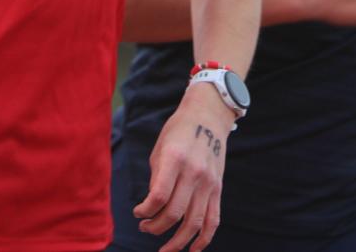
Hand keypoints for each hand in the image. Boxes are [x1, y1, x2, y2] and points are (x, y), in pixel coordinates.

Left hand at [134, 84, 232, 251]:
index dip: (144, 211)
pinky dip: (204, 239)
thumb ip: (157, 178)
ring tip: (164, 248)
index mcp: (175, 158)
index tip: (137, 213)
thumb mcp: (160, 148)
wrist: (208, 117)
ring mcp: (209, 182)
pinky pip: (213, 220)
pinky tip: (192, 249)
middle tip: (144, 228)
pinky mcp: (218, 188)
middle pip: (175, 212)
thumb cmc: (178, 131)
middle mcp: (194, 172)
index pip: (159, 196)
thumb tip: (153, 207)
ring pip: (194, 222)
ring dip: (177, 241)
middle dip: (155, 227)